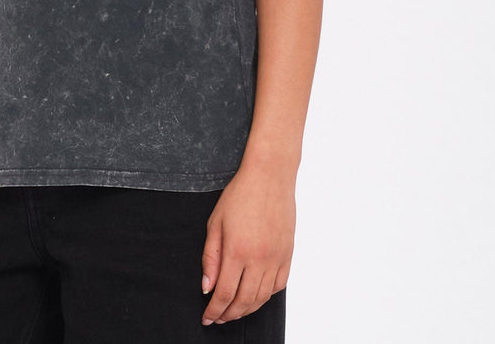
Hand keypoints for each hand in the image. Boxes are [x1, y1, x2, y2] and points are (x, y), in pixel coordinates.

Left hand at [200, 157, 294, 325]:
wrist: (270, 176)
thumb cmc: (240, 194)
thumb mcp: (215, 222)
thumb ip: (210, 257)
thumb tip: (207, 287)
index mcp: (237, 250)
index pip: (224, 293)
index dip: (214, 310)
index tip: (207, 317)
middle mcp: (259, 258)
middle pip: (244, 301)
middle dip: (228, 314)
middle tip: (218, 318)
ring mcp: (276, 257)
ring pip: (262, 297)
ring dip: (246, 309)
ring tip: (234, 311)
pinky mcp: (288, 254)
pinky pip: (278, 286)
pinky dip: (266, 296)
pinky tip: (255, 295)